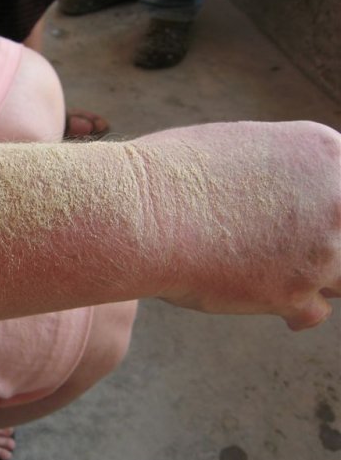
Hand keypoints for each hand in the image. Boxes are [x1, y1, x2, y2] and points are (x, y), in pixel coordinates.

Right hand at [135, 120, 340, 329]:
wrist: (138, 213)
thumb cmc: (167, 174)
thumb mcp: (236, 146)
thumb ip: (275, 169)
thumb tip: (276, 192)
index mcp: (324, 153)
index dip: (329, 206)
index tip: (310, 216)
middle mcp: (336, 200)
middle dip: (327, 243)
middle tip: (295, 247)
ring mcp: (320, 250)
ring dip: (317, 278)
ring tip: (281, 273)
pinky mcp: (293, 293)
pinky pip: (313, 313)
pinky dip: (292, 309)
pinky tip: (265, 297)